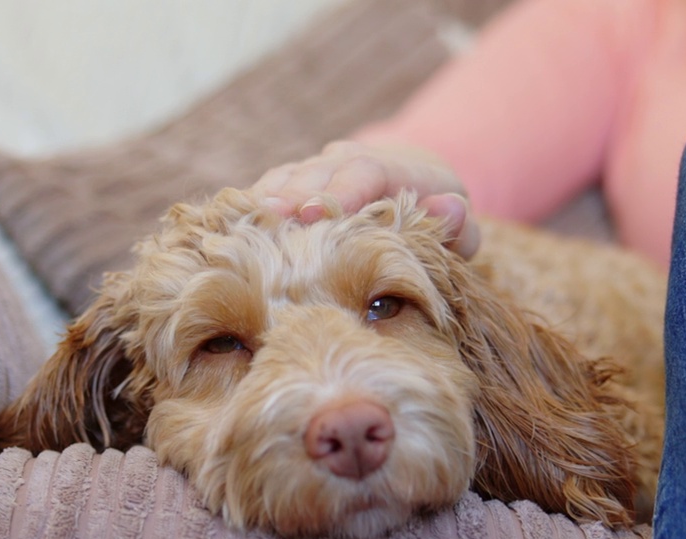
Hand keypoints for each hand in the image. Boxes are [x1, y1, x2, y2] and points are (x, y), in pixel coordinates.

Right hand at [250, 140, 479, 258]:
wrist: (411, 187)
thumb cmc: (435, 222)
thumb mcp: (460, 231)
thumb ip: (460, 227)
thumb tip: (452, 210)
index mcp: (394, 167)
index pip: (366, 171)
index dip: (341, 192)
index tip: (317, 214)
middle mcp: (349, 161)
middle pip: (317, 171)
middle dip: (293, 194)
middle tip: (270, 218)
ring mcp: (316, 170)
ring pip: (286, 177)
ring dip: (264, 200)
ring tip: (236, 223)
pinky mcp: (292, 185)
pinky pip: (267, 191)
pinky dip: (249, 207)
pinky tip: (226, 226)